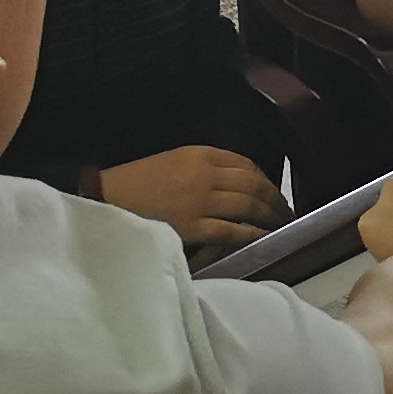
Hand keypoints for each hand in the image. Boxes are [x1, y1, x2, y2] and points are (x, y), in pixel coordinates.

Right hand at [100, 146, 289, 251]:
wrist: (105, 199)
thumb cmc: (135, 184)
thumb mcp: (172, 162)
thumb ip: (204, 168)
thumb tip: (235, 184)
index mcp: (199, 154)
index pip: (246, 164)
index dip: (266, 179)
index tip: (274, 192)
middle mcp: (205, 174)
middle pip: (254, 184)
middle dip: (276, 199)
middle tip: (287, 212)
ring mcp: (201, 201)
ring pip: (249, 206)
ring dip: (271, 217)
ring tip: (281, 226)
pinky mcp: (194, 227)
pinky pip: (235, 231)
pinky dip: (255, 235)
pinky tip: (265, 239)